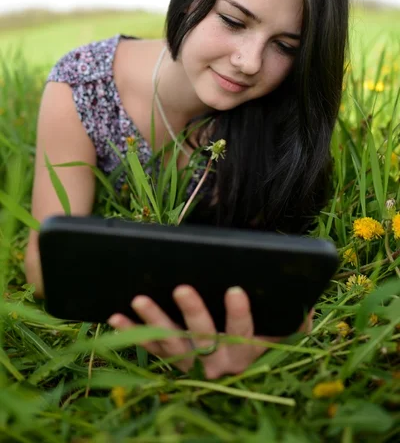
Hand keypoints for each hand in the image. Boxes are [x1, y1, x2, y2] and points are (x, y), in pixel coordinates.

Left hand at [108, 286, 313, 379]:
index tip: (235, 289)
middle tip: (181, 288)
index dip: (240, 314)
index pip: (245, 333)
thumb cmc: (259, 340)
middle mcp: (216, 362)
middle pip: (204, 338)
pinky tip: (114, 316)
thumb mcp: (280, 335)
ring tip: (138, 299)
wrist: (234, 374)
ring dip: (153, 320)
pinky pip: (148, 347)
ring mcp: (189, 363)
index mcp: (246, 352)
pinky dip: (131, 332)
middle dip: (193, 312)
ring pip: (170, 343)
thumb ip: (293, 322)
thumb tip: (306, 305)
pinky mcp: (169, 360)